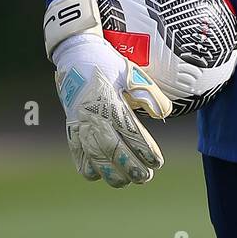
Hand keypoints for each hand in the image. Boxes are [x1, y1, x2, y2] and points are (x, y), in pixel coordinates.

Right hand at [52, 32, 172, 188]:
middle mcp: (94, 117)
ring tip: (127, 181)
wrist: (76, 56)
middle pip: (113, 150)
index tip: (158, 162)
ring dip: (112, 173)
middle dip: (131, 167)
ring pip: (95, 157)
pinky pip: (78, 155)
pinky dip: (89, 168)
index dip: (145, 151)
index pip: (131, 134)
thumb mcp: (133, 74)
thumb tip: (164, 113)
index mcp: (111, 103)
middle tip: (146, 177)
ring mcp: (80, 125)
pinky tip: (101, 174)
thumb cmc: (109, 65)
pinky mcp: (72, 128)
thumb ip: (149, 94)